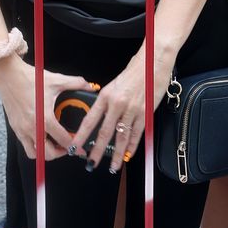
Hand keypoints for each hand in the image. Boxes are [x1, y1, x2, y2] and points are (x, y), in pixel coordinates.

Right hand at [0, 58, 91, 161]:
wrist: (8, 75)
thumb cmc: (30, 78)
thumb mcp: (56, 80)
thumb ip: (76, 84)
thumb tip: (90, 86)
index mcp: (44, 118)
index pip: (63, 140)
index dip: (75, 146)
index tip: (80, 148)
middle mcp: (32, 128)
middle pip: (48, 153)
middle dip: (61, 153)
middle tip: (68, 146)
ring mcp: (22, 130)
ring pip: (34, 153)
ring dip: (46, 153)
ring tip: (54, 145)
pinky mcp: (15, 128)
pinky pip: (25, 145)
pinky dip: (35, 146)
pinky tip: (42, 137)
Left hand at [76, 40, 175, 173]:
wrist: (153, 61)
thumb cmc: (135, 71)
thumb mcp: (114, 85)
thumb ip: (107, 101)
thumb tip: (100, 118)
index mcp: (106, 96)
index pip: (89, 120)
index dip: (81, 136)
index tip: (74, 147)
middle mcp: (117, 104)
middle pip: (104, 133)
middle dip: (96, 151)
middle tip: (91, 163)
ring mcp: (132, 110)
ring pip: (121, 137)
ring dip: (117, 154)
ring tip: (113, 166)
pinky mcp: (145, 113)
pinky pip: (137, 134)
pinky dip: (132, 146)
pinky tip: (129, 154)